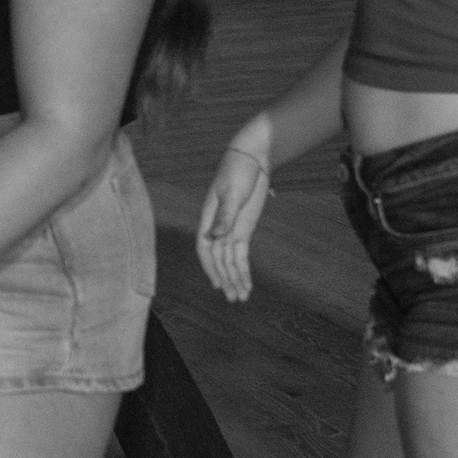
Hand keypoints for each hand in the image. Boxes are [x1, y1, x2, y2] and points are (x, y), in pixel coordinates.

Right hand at [194, 142, 273, 303]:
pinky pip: (241, 254)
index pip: (205, 248)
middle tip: (234, 298)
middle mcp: (217, 228)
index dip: (211, 267)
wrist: (252, 158)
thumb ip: (224, 215)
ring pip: (230, 260)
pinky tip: (246, 283)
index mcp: (208, 218)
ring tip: (241, 297)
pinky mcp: (244, 230)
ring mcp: (231, 230)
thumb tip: (214, 236)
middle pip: (219, 259)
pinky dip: (244, 268)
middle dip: (226, 279)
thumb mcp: (231, 192)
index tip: (218, 284)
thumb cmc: (237, 171)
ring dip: (235, 278)